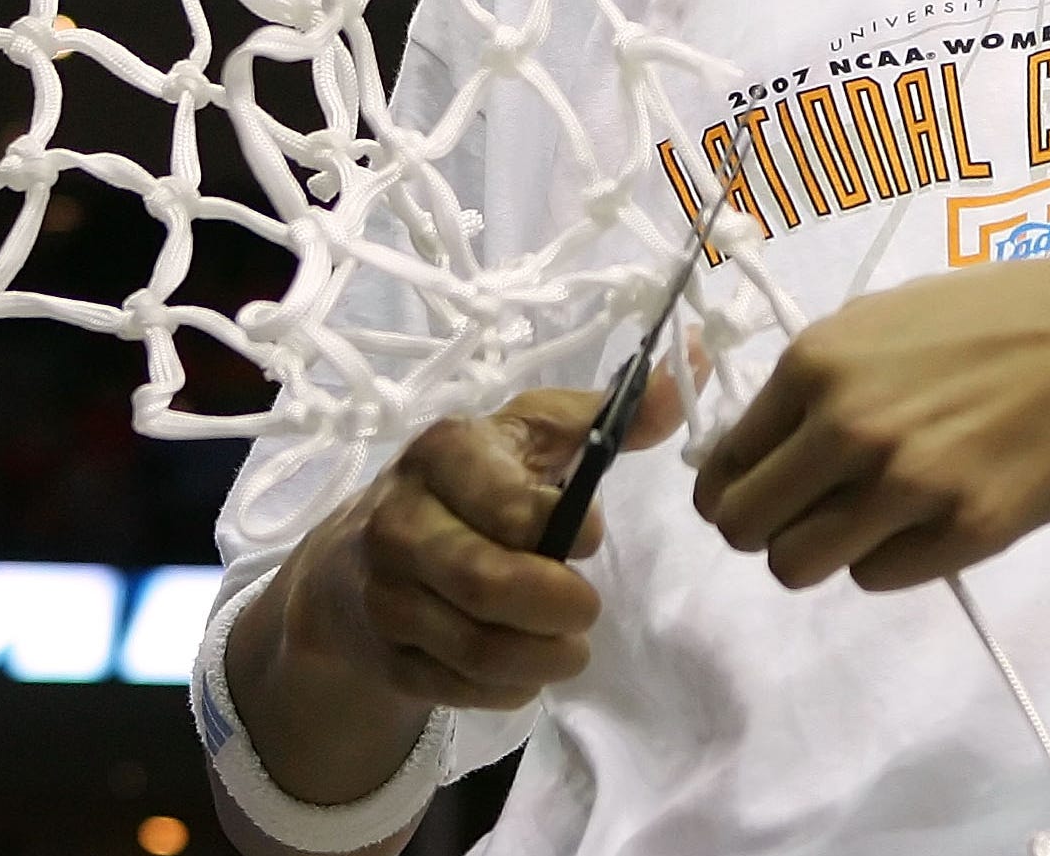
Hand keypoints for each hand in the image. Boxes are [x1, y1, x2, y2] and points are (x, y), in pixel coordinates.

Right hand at [223, 374, 684, 816]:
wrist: (355, 555)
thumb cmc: (471, 481)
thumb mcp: (533, 433)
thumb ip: (612, 414)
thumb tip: (694, 360)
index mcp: (443, 453)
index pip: (513, 507)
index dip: (569, 531)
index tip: (593, 538)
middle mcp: (400, 521)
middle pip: (487, 584)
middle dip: (558, 607)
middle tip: (588, 610)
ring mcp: (384, 593)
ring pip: (474, 647)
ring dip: (540, 659)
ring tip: (570, 649)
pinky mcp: (383, 654)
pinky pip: (454, 687)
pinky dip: (505, 688)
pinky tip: (524, 669)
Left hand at [691, 250, 1049, 592]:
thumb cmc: (998, 318)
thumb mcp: (886, 318)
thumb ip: (818, 378)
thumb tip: (759, 443)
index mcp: (817, 363)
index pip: (723, 467)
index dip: (735, 490)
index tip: (766, 494)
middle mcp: (847, 425)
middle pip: (745, 528)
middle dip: (769, 530)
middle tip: (811, 517)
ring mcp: (905, 483)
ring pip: (798, 566)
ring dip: (824, 553)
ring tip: (868, 524)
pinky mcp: (963, 531)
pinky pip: (877, 577)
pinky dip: (893, 557)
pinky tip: (931, 517)